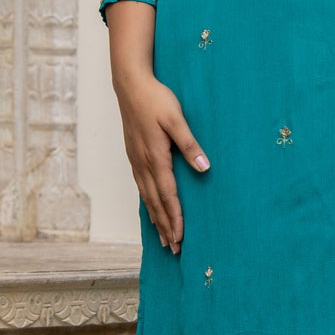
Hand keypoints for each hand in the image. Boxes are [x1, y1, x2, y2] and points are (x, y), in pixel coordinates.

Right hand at [113, 69, 208, 250]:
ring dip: (156, 219)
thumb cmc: (155, 99)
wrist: (130, 85)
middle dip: (165, 227)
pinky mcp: (134, 156)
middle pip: (155, 202)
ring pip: (147, 197)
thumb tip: (204, 168)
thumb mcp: (176, 118)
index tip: (180, 238)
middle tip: (173, 249)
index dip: (174, 218)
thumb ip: (189, 144)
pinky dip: (148, 204)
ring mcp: (136, 160)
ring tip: (163, 238)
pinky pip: (141, 187)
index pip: (167, 195)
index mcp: (155, 157)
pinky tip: (151, 209)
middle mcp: (143, 164)